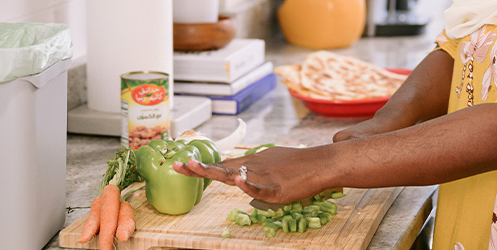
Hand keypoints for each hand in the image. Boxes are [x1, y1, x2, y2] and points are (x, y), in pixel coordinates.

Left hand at [173, 146, 334, 203]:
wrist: (320, 162)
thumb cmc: (296, 163)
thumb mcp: (269, 160)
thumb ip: (251, 167)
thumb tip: (237, 169)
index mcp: (250, 162)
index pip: (221, 164)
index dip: (201, 166)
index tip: (181, 164)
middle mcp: (252, 167)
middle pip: (221, 168)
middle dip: (198, 168)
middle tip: (177, 164)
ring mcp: (263, 177)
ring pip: (234, 175)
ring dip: (214, 171)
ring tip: (196, 167)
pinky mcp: (276, 188)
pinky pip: (259, 188)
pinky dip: (247, 184)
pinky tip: (237, 180)